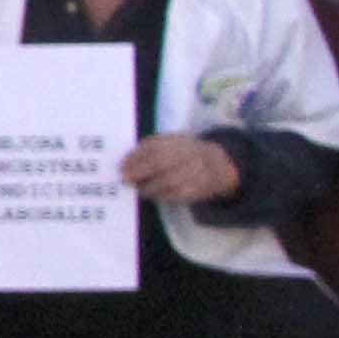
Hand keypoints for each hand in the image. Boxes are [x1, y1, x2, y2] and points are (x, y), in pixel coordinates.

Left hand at [122, 133, 239, 204]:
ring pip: (166, 183)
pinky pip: (174, 195)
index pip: (154, 148)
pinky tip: (154, 194)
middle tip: (125, 180)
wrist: (217, 164)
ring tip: (139, 188)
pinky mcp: (196, 190)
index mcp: (176, 142)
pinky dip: (161, 196)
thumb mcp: (168, 141)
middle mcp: (186, 155)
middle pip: (160, 164)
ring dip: (147, 188)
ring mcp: (193, 173)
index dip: (135, 158)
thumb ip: (146, 148)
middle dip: (139, 173)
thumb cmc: (183, 151)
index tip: (121, 166)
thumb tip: (124, 161)